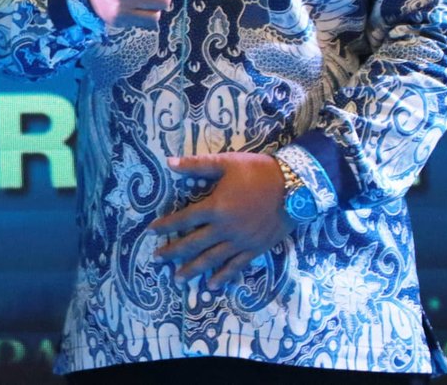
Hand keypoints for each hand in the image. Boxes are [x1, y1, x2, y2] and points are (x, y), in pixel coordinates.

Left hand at [149, 152, 290, 287]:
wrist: (296, 187)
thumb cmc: (258, 172)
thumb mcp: (226, 163)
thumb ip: (197, 165)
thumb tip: (169, 162)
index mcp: (215, 208)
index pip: (183, 219)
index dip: (166, 226)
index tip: (150, 232)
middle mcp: (225, 229)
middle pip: (193, 243)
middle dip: (173, 252)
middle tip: (157, 260)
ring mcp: (241, 242)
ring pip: (212, 259)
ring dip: (193, 269)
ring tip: (177, 278)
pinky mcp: (256, 249)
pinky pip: (236, 266)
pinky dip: (223, 276)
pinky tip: (212, 285)